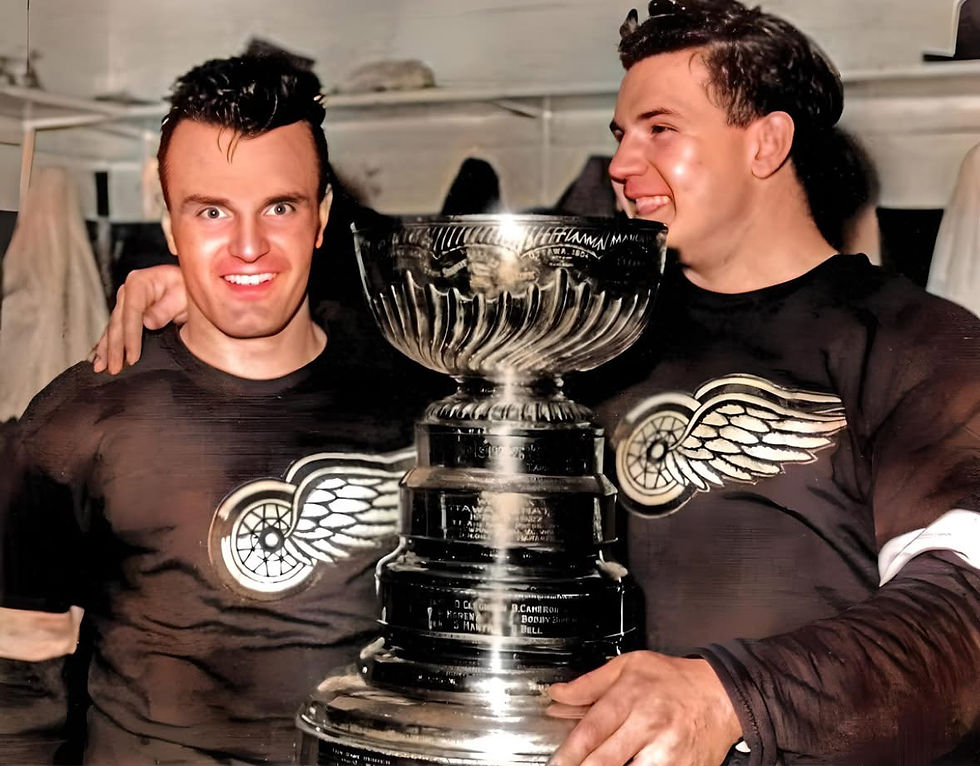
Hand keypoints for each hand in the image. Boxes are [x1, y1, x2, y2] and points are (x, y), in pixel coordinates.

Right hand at [91, 265, 186, 373]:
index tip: (132, 357)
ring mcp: (125, 300)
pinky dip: (107, 344)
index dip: (130, 337)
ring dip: (105, 349)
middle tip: (114, 369)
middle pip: (117, 322)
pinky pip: (115, 330)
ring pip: (112, 328)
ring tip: (100, 367)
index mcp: (140, 282)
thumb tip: (149, 322)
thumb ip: (166, 309)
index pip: (131, 313)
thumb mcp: (183, 297)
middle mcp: (128, 290)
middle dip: (114, 348)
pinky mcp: (126, 310)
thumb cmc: (188, 290)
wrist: (190, 286)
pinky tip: (100, 357)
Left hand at [547, 651, 741, 765]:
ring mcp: (666, 752)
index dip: (569, 751)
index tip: (556, 761)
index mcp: (630, 697)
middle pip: (604, 760)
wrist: (720, 695)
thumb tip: (558, 693)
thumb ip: (589, 683)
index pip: (591, 730)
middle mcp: (648, 726)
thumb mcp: (628, 666)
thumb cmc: (673, 680)